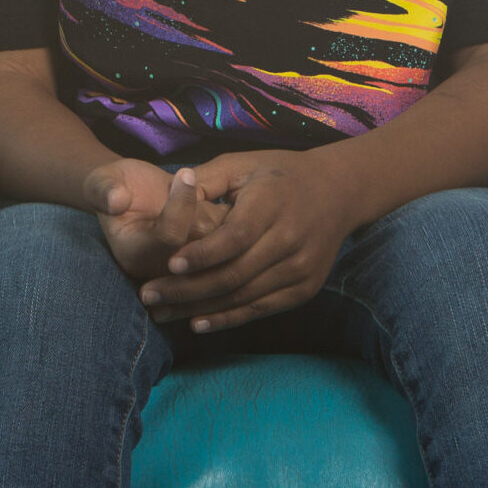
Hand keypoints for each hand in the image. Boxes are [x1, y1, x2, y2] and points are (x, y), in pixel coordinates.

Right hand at [82, 160, 226, 282]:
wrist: (127, 194)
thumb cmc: (113, 187)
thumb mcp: (102, 183)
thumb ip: (104, 190)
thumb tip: (115, 200)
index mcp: (134, 256)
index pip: (169, 237)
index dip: (181, 204)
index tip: (185, 171)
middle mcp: (162, 268)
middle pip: (198, 245)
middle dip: (202, 208)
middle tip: (195, 180)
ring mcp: (185, 263)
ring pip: (217, 245)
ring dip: (218, 213)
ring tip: (204, 188)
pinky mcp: (202, 255)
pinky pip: (227, 243)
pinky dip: (228, 217)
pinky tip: (216, 196)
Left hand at [139, 150, 352, 332]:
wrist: (338, 192)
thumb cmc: (278, 174)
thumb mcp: (243, 164)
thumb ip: (206, 179)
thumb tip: (168, 192)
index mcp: (273, 203)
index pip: (235, 237)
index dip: (202, 254)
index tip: (169, 264)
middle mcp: (290, 240)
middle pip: (234, 274)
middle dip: (187, 289)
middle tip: (148, 295)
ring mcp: (300, 269)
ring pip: (243, 297)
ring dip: (200, 309)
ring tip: (162, 312)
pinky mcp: (303, 290)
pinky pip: (260, 309)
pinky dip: (228, 318)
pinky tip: (198, 323)